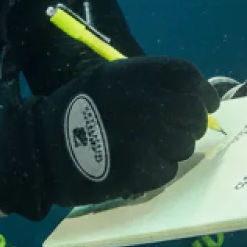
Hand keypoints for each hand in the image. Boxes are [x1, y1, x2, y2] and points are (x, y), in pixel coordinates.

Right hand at [0, 57, 219, 217]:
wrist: (43, 148)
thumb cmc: (74, 110)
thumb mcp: (108, 80)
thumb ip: (147, 84)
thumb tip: (187, 97)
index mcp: (139, 75)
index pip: (189, 78)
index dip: (201, 92)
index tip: (203, 102)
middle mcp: (151, 103)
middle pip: (194, 113)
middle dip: (190, 123)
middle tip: (174, 130)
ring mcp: (152, 139)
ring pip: (185, 144)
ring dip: (173, 147)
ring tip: (146, 148)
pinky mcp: (147, 170)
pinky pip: (169, 169)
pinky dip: (158, 168)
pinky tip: (136, 164)